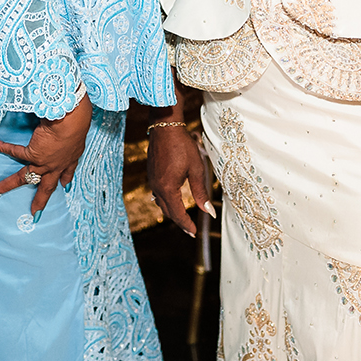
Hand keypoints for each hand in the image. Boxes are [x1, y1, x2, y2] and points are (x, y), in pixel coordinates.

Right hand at [0, 95, 91, 214]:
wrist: (72, 120)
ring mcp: (45, 163)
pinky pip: (16, 152)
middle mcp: (58, 164)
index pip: (68, 171)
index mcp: (71, 156)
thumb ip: (73, 128)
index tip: (65, 185)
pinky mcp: (34, 154)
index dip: (65, 179)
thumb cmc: (77, 119)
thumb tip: (72, 116)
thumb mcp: (79, 127)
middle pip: (47, 186)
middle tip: (36, 212)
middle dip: (41, 199)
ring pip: (26, 178)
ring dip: (9, 185)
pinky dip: (3, 148)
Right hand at [145, 111, 213, 237]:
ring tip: (182, 217)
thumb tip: (209, 212)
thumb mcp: (196, 169)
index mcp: (168, 188)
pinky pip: (158, 194)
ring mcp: (152, 180)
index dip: (186, 224)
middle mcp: (157, 187)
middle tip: (190, 229)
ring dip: (172, 211)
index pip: (177, 213)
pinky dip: (166, 201)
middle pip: (167, 211)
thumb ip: (200, 192)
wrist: (165, 127)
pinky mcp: (151, 174)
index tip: (194, 233)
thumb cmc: (182, 146)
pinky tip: (172, 200)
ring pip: (161, 203)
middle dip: (179, 221)